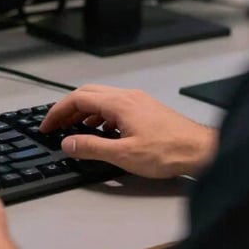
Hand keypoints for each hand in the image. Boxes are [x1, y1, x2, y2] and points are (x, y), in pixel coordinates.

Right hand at [40, 85, 216, 178]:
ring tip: (75, 131)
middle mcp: (127, 96)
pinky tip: (103, 133)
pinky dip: (101, 116)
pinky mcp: (146, 109)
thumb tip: (67, 143)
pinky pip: (115, 106)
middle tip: (56, 126)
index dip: (57, 112)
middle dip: (68, 109)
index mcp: (119, 103)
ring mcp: (138, 101)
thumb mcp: (124, 155)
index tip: (46, 126)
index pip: (78, 98)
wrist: (201, 150)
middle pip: (88, 94)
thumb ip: (92, 148)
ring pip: (102, 99)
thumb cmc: (168, 152)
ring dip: (84, 112)